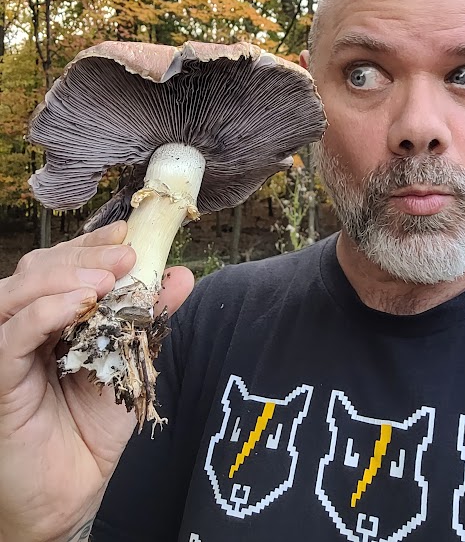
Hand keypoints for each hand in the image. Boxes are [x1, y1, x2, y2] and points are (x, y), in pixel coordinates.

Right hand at [0, 221, 193, 541]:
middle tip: (126, 253)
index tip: (128, 233)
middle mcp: (23, 327)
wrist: (71, 495)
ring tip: (107, 278)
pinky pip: (11, 335)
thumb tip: (182, 274)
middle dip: (85, 253)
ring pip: (18, 290)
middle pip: (39, 268)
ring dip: (64, 274)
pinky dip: (44, 311)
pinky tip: (79, 305)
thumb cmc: (93, 429)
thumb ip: (148, 318)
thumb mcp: (131, 363)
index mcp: (53, 317)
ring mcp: (6, 351)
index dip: (92, 243)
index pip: (62, 264)